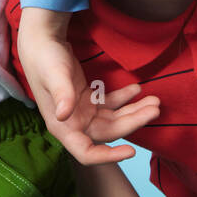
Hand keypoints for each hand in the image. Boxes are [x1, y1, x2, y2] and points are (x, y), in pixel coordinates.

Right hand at [18, 18, 160, 164]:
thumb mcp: (54, 74)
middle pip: (109, 132)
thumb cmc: (45, 58)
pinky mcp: (87, 99)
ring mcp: (81, 112)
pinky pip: (110, 105)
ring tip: (155, 101)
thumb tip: (63, 116)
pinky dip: (124, 99)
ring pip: (113, 119)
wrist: (41, 40)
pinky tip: (137, 89)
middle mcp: (73, 123)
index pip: (86, 152)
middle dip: (133, 122)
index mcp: (62, 126)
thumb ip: (61, 94)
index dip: (108, 156)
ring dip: (134, 111)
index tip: (131, 151)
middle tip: (155, 108)